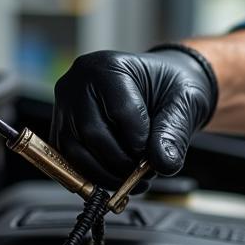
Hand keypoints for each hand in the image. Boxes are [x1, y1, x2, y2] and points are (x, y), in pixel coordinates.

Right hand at [50, 46, 216, 188]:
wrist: (159, 86)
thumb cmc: (169, 86)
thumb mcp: (184, 101)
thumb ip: (175, 131)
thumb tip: (163, 162)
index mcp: (108, 66)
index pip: (119, 110)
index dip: (139, 140)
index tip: (154, 153)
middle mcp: (77, 84)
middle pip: (92, 133)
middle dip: (121, 161)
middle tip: (145, 172)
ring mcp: (64, 108)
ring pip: (76, 152)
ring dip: (106, 174)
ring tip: (133, 178)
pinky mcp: (60, 130)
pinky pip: (68, 161)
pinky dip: (92, 176)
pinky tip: (116, 177)